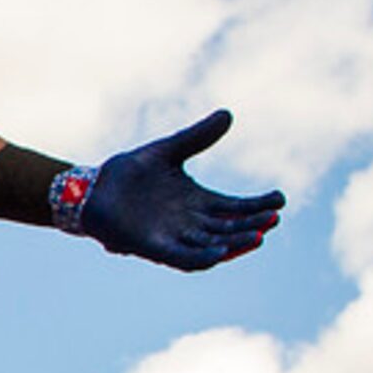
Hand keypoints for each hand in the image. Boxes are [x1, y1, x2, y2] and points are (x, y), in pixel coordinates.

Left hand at [70, 110, 282, 270]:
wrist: (92, 188)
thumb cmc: (129, 172)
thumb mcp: (169, 150)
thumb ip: (198, 136)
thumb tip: (228, 114)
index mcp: (199, 202)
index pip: (237, 207)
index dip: (258, 206)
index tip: (280, 199)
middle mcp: (191, 223)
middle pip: (231, 228)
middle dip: (253, 225)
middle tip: (275, 218)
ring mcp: (174, 237)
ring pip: (213, 245)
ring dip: (235, 243)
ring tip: (259, 236)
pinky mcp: (154, 248)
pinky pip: (183, 258)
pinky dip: (202, 257)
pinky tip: (219, 252)